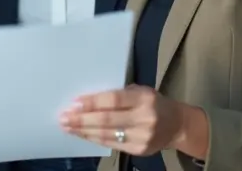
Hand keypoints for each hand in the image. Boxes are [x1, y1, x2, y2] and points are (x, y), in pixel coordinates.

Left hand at [59, 84, 182, 156]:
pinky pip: (112, 144)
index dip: (92, 102)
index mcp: (144, 97)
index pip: (114, 100)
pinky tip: (83, 134)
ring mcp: (143, 136)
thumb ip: (119, 96)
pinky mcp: (139, 150)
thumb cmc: (152, 103)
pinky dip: (94, 139)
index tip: (74, 103)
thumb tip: (86, 101)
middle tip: (64, 118)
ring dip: (84, 131)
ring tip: (68, 127)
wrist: (177, 125)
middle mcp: (145, 117)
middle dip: (82, 119)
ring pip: (107, 135)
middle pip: (107, 119)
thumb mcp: (140, 92)